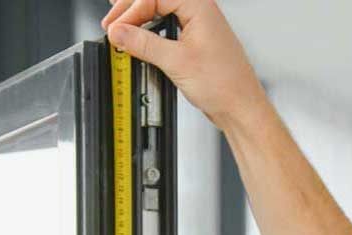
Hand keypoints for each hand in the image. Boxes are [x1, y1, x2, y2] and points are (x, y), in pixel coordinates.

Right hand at [101, 0, 263, 130]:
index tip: (114, 29)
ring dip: (138, 18)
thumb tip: (119, 33)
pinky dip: (149, 30)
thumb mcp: (176, 62)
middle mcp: (199, 8)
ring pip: (160, 9)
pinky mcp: (194, 39)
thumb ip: (144, 44)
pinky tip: (138, 37)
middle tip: (110, 25)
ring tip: (119, 27)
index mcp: (198, 4)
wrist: (240, 107)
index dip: (130, 11)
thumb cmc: (223, 84)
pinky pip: (167, 24)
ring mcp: (197, 23)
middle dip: (130, 9)